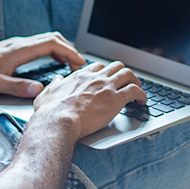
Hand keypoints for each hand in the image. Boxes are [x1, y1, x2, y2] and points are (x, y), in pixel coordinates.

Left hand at [0, 32, 86, 95]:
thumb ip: (18, 87)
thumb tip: (40, 89)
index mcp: (19, 50)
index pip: (52, 44)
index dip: (70, 52)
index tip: (81, 63)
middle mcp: (19, 44)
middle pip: (52, 38)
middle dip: (70, 49)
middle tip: (80, 65)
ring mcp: (15, 45)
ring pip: (45, 40)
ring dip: (61, 49)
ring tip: (70, 64)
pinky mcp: (11, 49)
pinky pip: (38, 45)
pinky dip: (51, 51)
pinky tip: (51, 63)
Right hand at [31, 61, 146, 140]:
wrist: (58, 122)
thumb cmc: (50, 113)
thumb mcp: (47, 94)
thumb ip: (54, 85)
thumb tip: (57, 80)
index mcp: (80, 76)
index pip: (98, 66)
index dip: (105, 72)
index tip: (108, 80)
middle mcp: (95, 78)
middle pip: (116, 66)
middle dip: (123, 73)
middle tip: (126, 83)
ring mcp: (107, 87)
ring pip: (128, 74)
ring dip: (135, 81)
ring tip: (138, 90)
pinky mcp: (116, 100)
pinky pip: (135, 91)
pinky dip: (141, 94)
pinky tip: (141, 101)